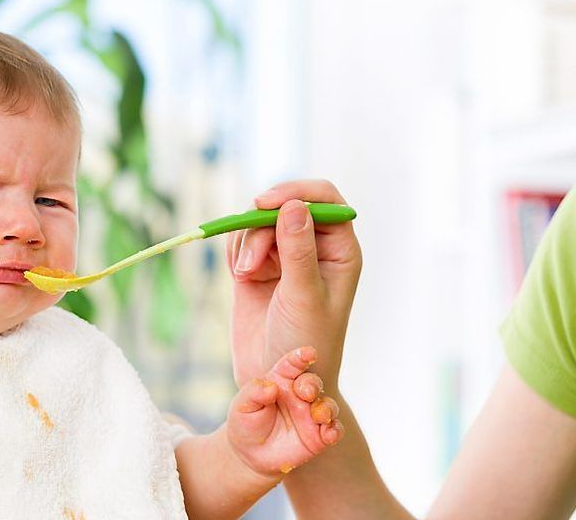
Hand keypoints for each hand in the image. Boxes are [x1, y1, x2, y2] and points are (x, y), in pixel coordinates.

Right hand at [225, 180, 361, 391]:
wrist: (275, 382)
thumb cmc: (304, 345)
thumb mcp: (303, 297)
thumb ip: (299, 251)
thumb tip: (293, 207)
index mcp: (339, 250)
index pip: (324, 200)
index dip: (296, 193)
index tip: (266, 204)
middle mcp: (314, 247)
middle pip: (285, 206)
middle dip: (262, 225)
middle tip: (249, 260)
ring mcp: (284, 256)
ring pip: (259, 221)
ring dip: (247, 242)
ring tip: (245, 276)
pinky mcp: (257, 267)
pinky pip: (242, 240)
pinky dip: (236, 250)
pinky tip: (240, 276)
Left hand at [226, 346, 342, 476]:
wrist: (250, 454)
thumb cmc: (246, 422)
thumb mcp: (242, 405)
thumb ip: (254, 392)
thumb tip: (270, 387)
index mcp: (282, 379)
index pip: (293, 364)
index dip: (301, 357)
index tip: (309, 353)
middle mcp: (300, 394)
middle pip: (313, 383)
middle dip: (313, 385)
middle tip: (307, 392)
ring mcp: (311, 414)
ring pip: (327, 406)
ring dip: (327, 408)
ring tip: (318, 415)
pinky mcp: (320, 436)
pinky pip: (334, 430)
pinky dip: (335, 430)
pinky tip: (330, 433)